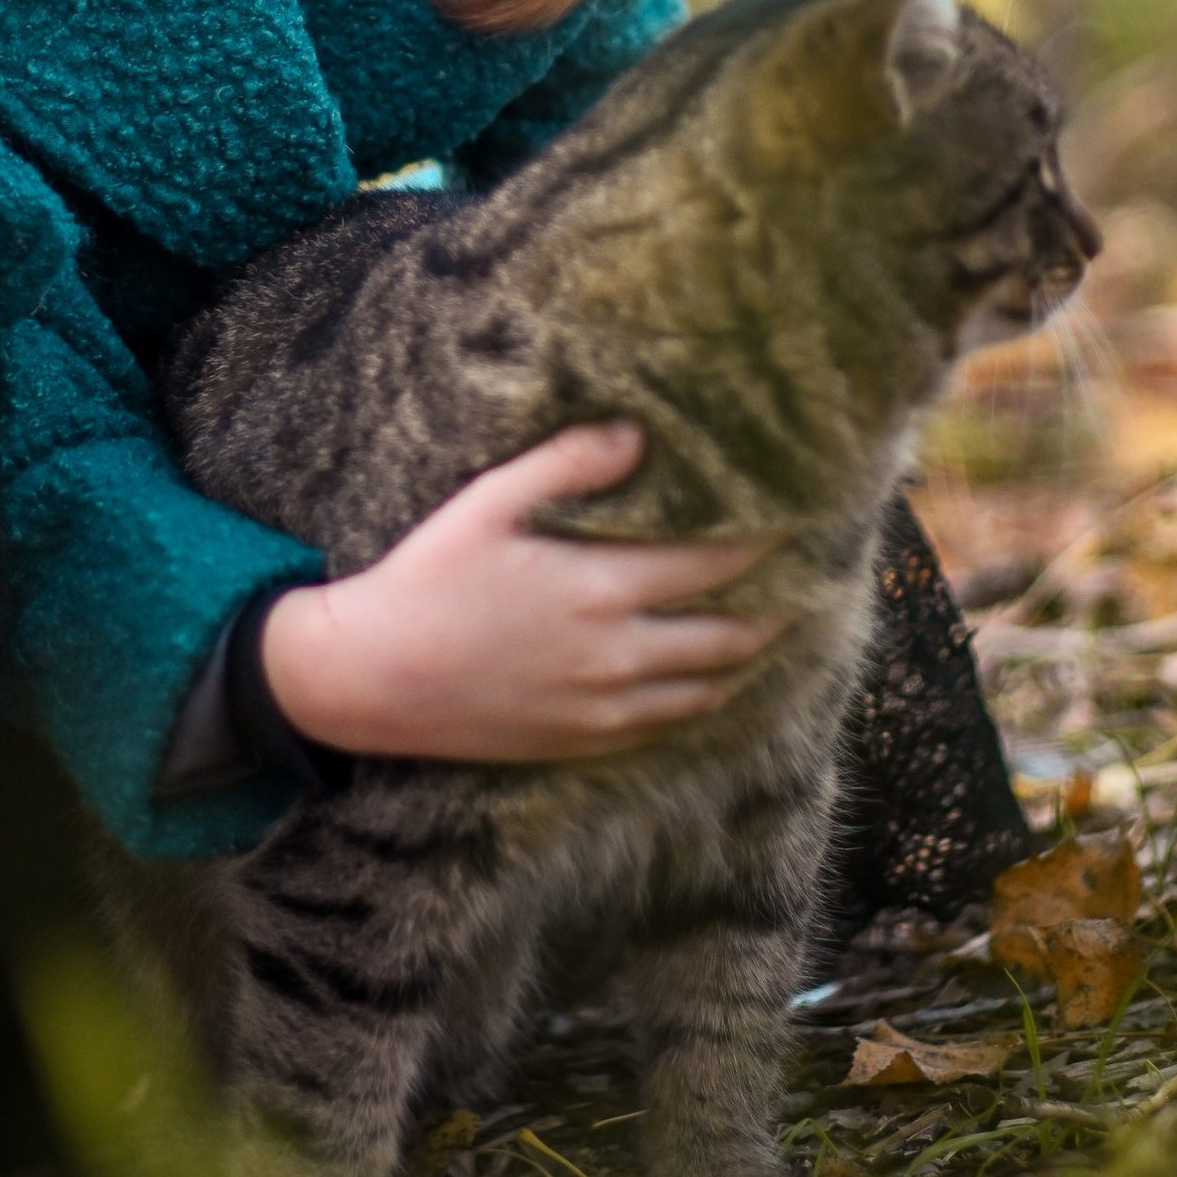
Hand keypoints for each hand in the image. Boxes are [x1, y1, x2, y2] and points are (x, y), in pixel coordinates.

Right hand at [256, 420, 787, 762]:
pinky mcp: (580, 741)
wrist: (374, 677)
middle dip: (773, 607)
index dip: (761, 543)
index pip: (712, 563)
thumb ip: (567, 465)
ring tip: (772, 632)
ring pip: (707, 688)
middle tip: (802, 582)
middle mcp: (614, 653)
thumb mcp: (489, 502)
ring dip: (747, 659)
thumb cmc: (426, 577)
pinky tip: (710, 683)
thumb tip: (637, 435)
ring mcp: (601, 706)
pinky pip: (666, 726)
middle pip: (727, 633)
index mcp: (599, 586)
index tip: (792, 521)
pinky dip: (702, 702)